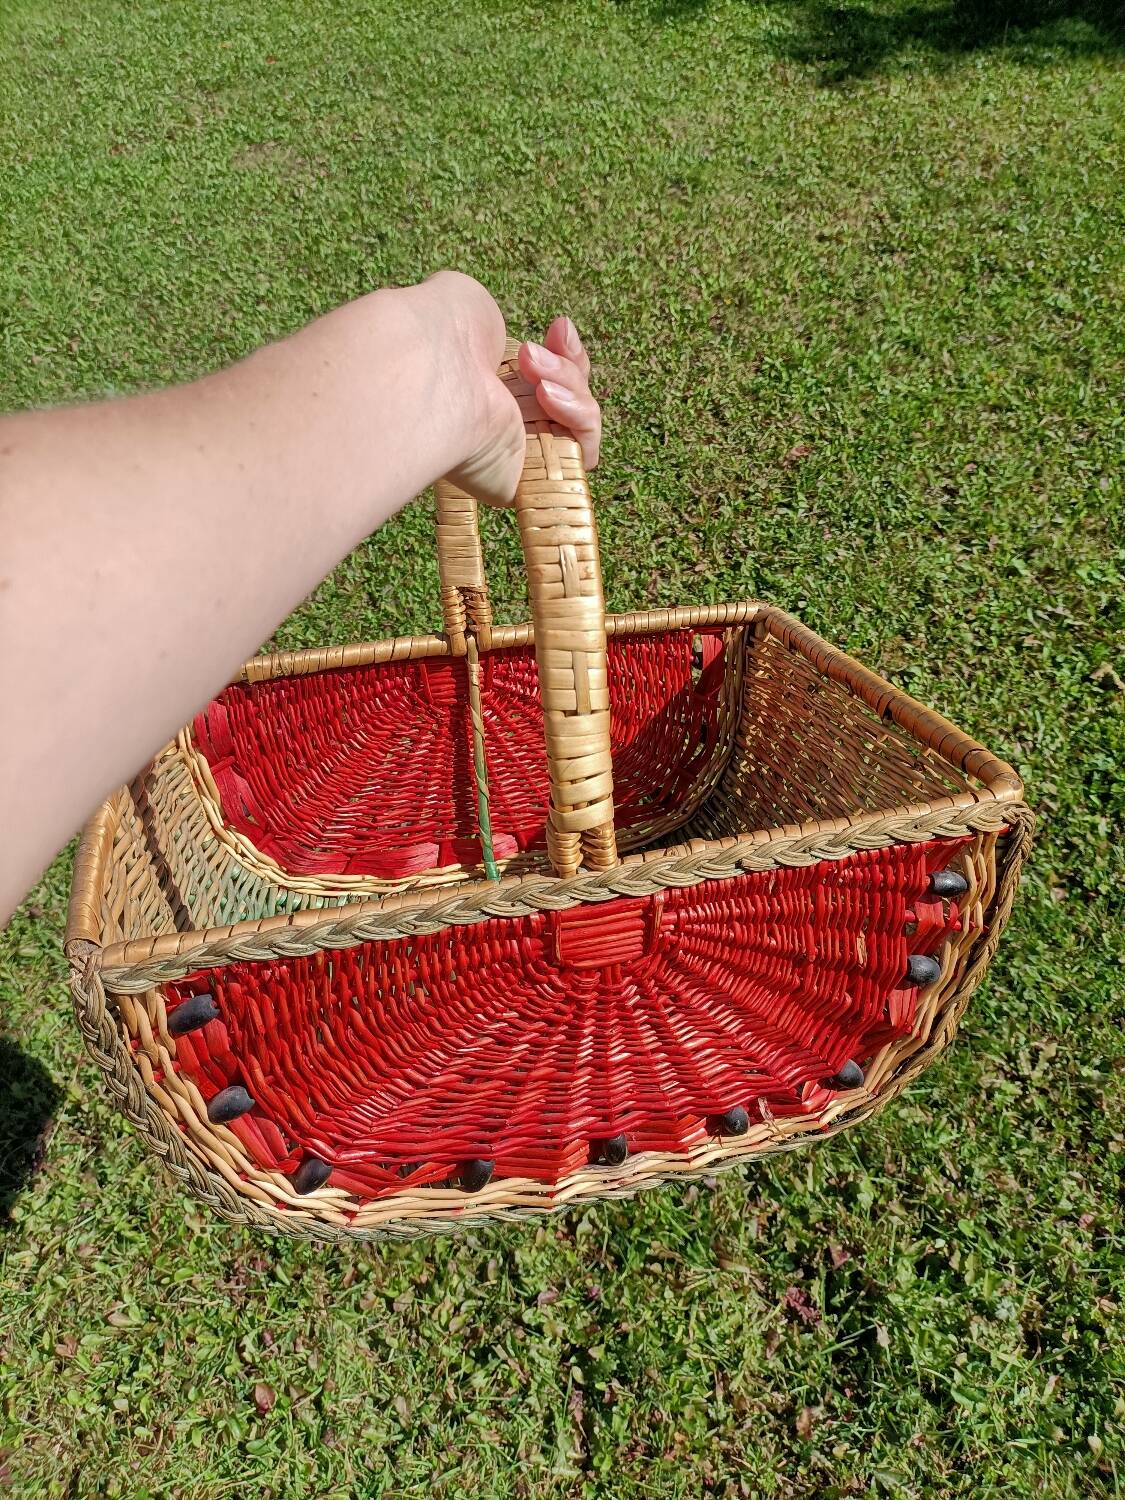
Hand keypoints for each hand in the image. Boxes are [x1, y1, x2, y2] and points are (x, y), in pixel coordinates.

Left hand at [408, 272, 600, 506]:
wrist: (430, 371)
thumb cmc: (439, 335)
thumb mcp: (470, 307)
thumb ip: (492, 324)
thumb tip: (494, 337)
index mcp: (492, 388)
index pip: (550, 379)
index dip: (564, 353)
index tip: (556, 328)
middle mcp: (506, 423)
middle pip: (571, 397)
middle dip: (565, 365)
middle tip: (528, 355)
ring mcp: (521, 453)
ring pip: (581, 419)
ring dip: (570, 384)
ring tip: (533, 371)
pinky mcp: (535, 478)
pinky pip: (585, 450)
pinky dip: (580, 415)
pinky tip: (548, 395)